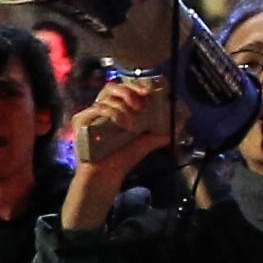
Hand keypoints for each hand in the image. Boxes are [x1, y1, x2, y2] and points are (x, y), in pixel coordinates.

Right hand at [66, 75, 169, 224]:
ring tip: (132, 125)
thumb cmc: (122, 160)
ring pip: (106, 98)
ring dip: (123, 108)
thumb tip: (181, 124)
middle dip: (129, 91)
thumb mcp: (145, 143)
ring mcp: (89, 114)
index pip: (122, 88)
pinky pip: (97, 108)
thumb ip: (160, 133)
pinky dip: (112, 113)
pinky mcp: (80, 121)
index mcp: (114, 110)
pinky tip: (122, 124)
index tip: (148, 92)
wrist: (106, 176)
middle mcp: (100, 109)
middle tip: (140, 104)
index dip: (135, 86)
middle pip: (111, 87)